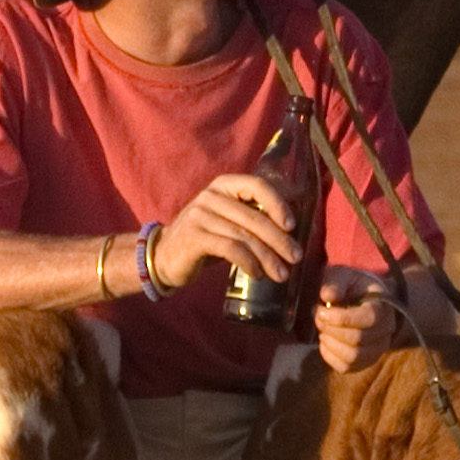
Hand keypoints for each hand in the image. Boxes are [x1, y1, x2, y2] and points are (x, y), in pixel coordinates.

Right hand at [151, 168, 302, 294]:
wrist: (163, 256)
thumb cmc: (204, 239)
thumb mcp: (227, 222)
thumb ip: (251, 220)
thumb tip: (289, 235)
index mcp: (223, 185)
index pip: (257, 186)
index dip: (278, 204)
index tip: (292, 226)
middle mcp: (211, 196)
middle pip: (254, 217)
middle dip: (279, 240)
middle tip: (295, 258)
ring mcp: (200, 215)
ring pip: (245, 236)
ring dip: (268, 257)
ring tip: (281, 274)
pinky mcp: (194, 236)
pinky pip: (231, 249)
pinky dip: (249, 263)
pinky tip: (258, 274)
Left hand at [308, 269, 399, 370]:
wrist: (366, 300)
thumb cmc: (353, 286)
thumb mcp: (344, 275)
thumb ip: (335, 282)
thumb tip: (327, 296)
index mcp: (383, 306)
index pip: (369, 318)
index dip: (342, 318)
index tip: (321, 311)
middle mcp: (386, 330)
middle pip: (358, 339)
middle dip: (331, 329)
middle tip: (318, 317)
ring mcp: (378, 348)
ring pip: (353, 356)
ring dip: (330, 344)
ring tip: (322, 330)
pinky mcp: (365, 361)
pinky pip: (346, 367)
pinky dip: (330, 356)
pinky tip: (325, 341)